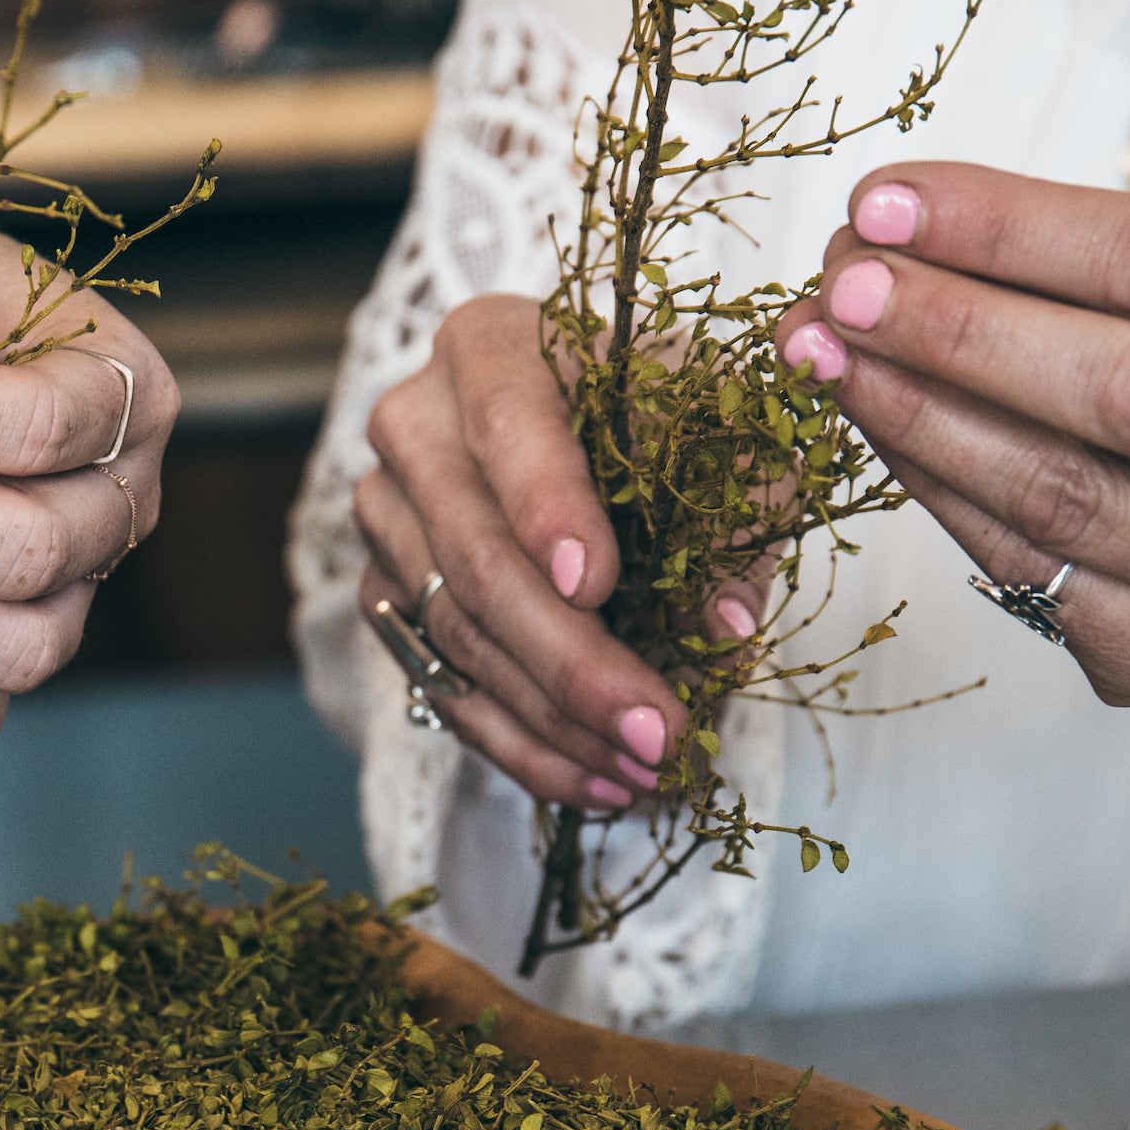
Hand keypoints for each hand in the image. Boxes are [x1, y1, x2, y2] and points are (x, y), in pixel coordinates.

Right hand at [352, 295, 735, 812]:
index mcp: (490, 347)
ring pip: (454, 633)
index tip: (596, 585)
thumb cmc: (663, 413)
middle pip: (473, 553)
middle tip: (653, 729)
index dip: (546, 504)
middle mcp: (414, 424)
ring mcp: (387, 514)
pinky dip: (520, 743)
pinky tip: (594, 782)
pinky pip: (440, 682)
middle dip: (568, 658)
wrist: (589, 424)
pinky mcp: (387, 591)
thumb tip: (727, 626)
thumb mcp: (727, 430)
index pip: (507, 423)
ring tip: (644, 770)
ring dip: (553, 718)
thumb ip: (742, 511)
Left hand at [798, 161, 1129, 813]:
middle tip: (838, 281)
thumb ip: (1089, 262)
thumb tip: (894, 231)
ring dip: (916, 414)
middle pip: (1120, 391)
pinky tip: (873, 431)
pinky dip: (936, 492)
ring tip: (820, 352)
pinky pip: (1030, 575)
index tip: (885, 202)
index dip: (1009, 229)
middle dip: (954, 328)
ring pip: (1060, 497)